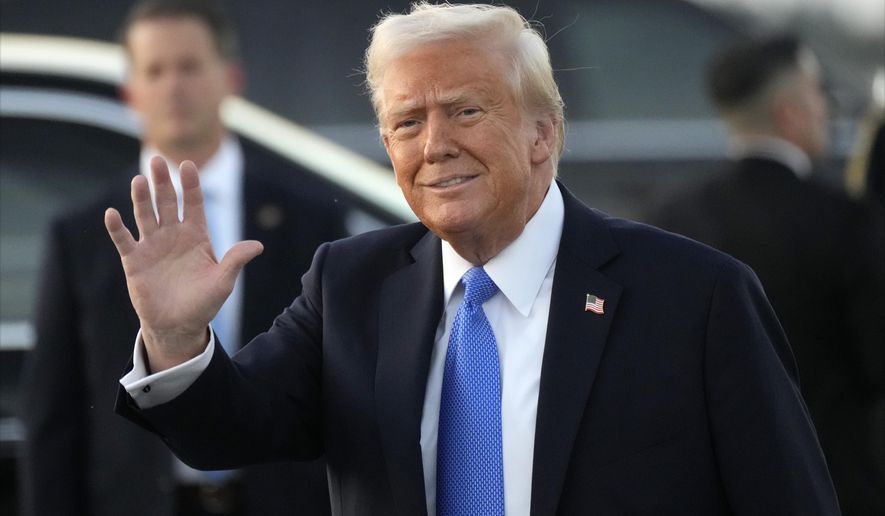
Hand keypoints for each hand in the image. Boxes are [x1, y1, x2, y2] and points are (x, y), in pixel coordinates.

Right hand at [104, 157, 262, 370]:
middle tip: (157, 160)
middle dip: (163, 182)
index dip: (191, 185)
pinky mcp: (134, 260)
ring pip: (145, 215)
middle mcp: (173, 235)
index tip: (188, 165)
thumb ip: (235, 261)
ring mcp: (152, 245)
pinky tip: (112, 213)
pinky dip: (117, 228)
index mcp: (196, 235)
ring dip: (141, 198)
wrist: (179, 325)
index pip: (193, 204)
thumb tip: (257, 246)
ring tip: (138, 180)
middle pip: (166, 202)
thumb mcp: (223, 281)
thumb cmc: (204, 303)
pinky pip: (124, 240)